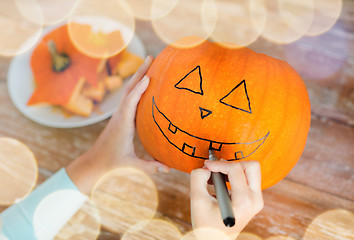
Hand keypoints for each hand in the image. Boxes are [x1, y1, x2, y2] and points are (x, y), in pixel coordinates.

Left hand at [66, 56, 169, 193]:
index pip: (130, 103)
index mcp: (123, 125)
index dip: (139, 90)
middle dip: (140, 72)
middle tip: (152, 57)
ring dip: (139, 75)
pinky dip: (137, 86)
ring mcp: (119, 114)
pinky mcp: (121, 116)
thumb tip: (169, 169)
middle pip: (129, 89)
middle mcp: (120, 116)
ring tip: (150, 63)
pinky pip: (130, 96)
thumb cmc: (112, 164)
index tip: (149, 77)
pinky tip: (145, 82)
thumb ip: (150, 166)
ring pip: (129, 90)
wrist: (94, 162)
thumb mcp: (131, 165)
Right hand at [190, 160, 263, 238]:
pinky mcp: (254, 200)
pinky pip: (248, 178)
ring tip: (217, 176)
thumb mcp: (197, 200)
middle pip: (251, 166)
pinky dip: (234, 175)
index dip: (218, 163)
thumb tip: (206, 166)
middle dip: (232, 163)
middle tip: (217, 169)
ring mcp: (257, 200)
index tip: (206, 165)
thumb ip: (198, 178)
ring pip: (251, 170)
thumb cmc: (206, 225)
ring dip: (233, 169)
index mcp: (244, 201)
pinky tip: (221, 182)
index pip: (235, 169)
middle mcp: (255, 200)